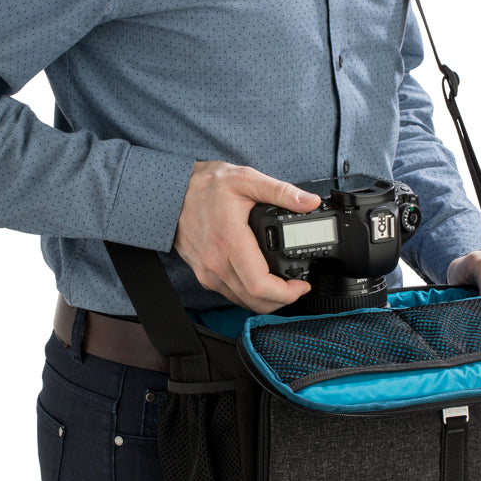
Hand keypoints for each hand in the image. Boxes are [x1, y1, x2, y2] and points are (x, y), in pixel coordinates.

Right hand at [174, 161, 321, 312]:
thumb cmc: (205, 186)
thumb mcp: (246, 179)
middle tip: (297, 288)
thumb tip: (309, 202)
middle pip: (254, 300)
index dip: (286, 293)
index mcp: (229, 241)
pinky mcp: (203, 274)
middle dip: (281, 300)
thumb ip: (281, 191)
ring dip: (266, 301)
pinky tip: (261, 282)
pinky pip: (230, 294)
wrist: (171, 192)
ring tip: (284, 286)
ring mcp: (208, 272)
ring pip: (242, 301)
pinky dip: (249, 295)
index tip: (301, 285)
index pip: (259, 284)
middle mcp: (216, 263)